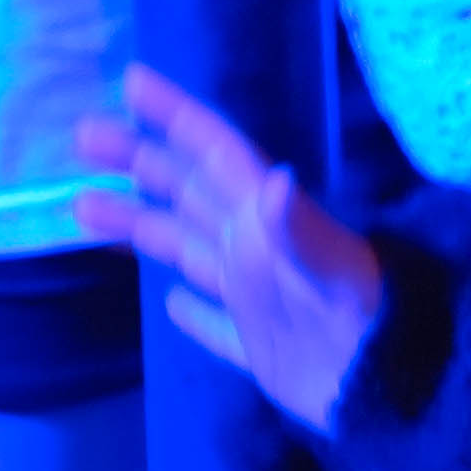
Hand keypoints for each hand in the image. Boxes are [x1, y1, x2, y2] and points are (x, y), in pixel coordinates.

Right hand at [76, 65, 382, 436]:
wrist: (386, 390)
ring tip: (84, 208)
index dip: (175, 114)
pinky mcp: (259, 346)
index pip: (213, 151)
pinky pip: (217, 325)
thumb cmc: (358, 319)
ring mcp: (254, 296)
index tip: (133, 81)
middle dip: (138, 160)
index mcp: (263, 216)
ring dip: (139, 226)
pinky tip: (174, 305)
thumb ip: (296, 226)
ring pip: (185, 250)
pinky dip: (195, 313)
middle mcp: (253, 246)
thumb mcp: (329, 267)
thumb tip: (273, 177)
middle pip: (186, 191)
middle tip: (84, 135)